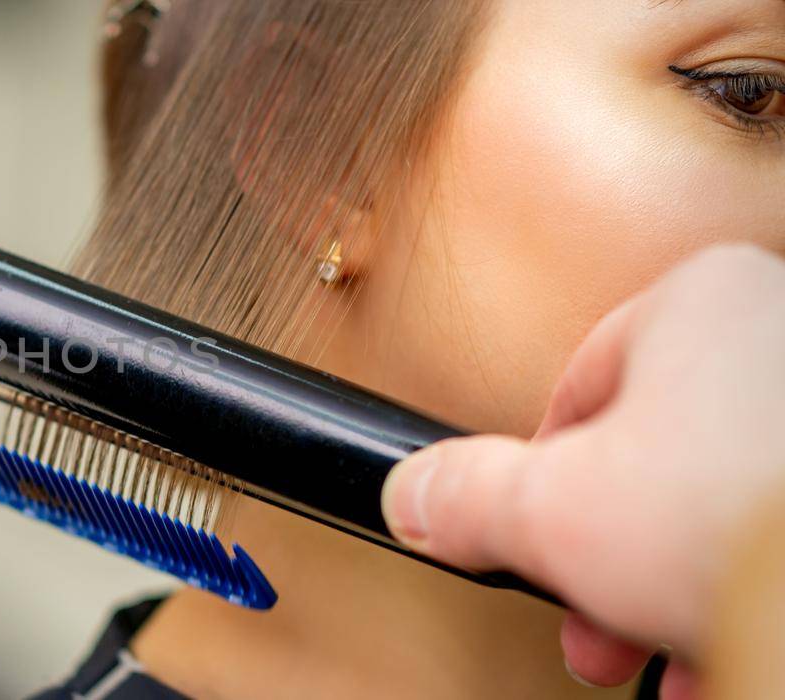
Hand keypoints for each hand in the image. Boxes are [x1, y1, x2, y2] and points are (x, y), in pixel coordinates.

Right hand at [379, 245, 784, 694]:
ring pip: (721, 506)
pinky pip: (772, 533)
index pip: (573, 390)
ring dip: (673, 586)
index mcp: (700, 297)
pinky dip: (744, 592)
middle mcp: (773, 329)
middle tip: (593, 616)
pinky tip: (722, 647)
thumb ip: (466, 495)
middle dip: (609, 559)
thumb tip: (418, 495)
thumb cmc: (737, 518)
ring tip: (661, 649)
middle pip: (653, 460)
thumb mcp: (549, 511)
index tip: (530, 540)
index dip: (535, 482)